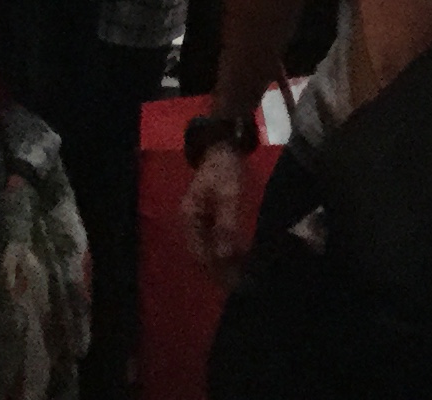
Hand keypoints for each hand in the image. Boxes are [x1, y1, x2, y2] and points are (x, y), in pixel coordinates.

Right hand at [183, 141, 258, 276]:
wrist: (223, 147)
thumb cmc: (225, 168)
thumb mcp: (228, 193)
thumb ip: (226, 223)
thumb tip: (225, 255)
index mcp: (189, 218)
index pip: (199, 252)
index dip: (215, 269)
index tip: (232, 282)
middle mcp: (190, 223)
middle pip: (202, 254)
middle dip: (219, 270)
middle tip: (239, 285)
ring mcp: (198, 221)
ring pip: (209, 250)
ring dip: (223, 263)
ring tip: (241, 277)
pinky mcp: (209, 218)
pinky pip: (215, 241)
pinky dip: (226, 251)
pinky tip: (240, 259)